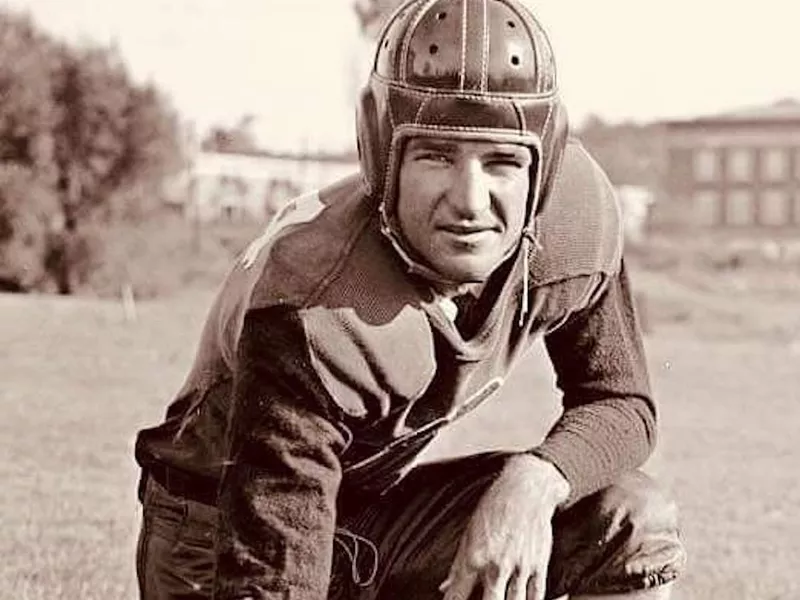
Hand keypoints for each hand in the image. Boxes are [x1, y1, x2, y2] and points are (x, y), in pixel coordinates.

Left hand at [440, 454, 569, 599]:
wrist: (526, 488)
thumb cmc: (495, 506)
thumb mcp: (469, 532)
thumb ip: (457, 565)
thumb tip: (446, 587)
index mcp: (473, 558)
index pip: (457, 596)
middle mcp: (495, 567)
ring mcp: (519, 568)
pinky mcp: (539, 566)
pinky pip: (537, 597)